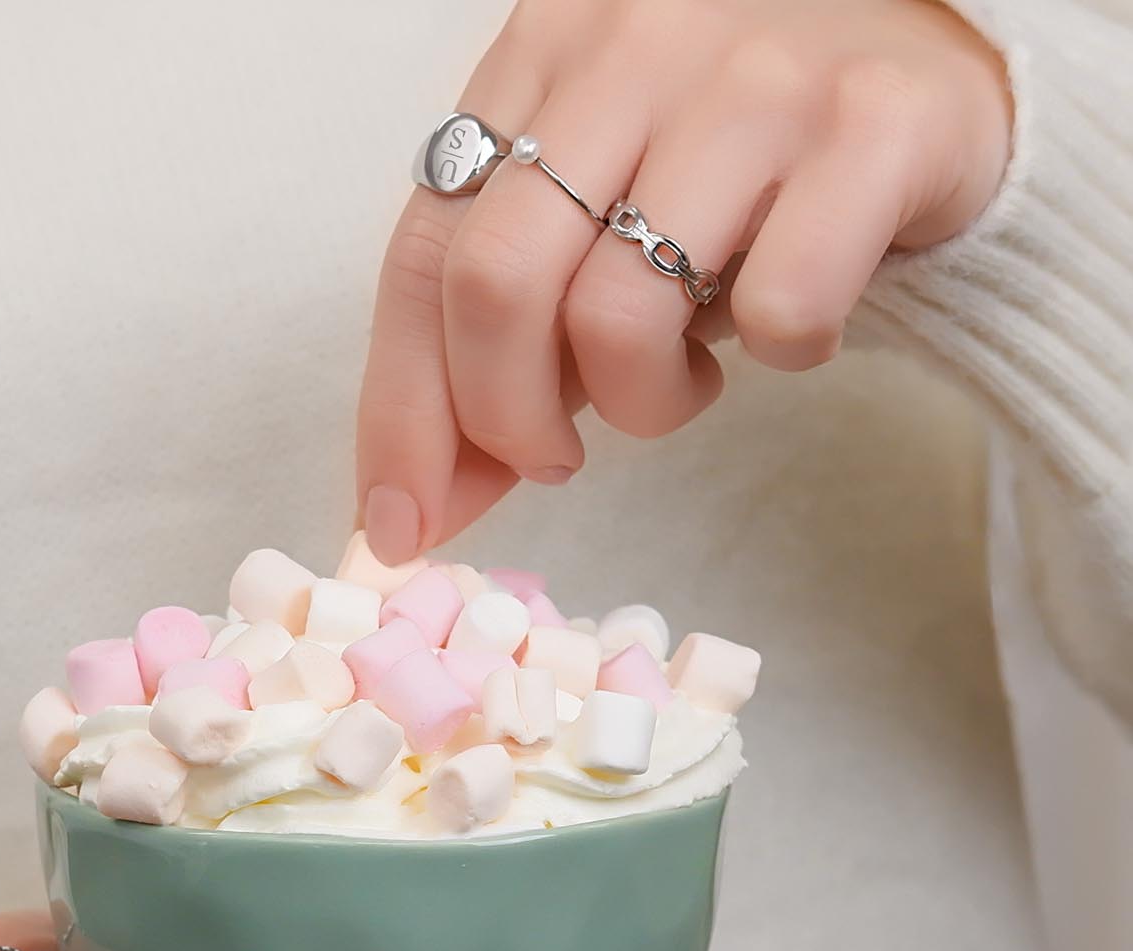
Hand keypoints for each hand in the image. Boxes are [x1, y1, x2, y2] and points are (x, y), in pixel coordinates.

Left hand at [357, 0, 1012, 560]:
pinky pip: (778, 313)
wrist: (928, 76)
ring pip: (620, 313)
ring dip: (646, 403)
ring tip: (689, 373)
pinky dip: (781, 355)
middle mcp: (629, 47)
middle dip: (508, 421)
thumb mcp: (595, 230)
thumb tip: (413, 509)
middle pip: (497, 285)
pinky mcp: (870, 125)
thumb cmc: (735, 174)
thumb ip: (505, 346)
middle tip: (557, 458)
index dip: (400, 411)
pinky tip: (793, 321)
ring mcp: (750, 80)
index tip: (398, 525)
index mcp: (537, 60)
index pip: (424, 258)